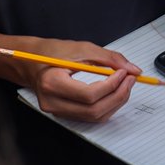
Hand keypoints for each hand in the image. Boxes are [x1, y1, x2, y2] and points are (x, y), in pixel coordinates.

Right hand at [23, 38, 141, 122]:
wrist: (31, 61)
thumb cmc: (53, 52)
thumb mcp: (82, 48)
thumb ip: (109, 58)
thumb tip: (132, 69)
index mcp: (53, 83)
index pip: (89, 95)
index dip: (112, 85)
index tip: (124, 72)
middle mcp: (52, 102)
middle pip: (94, 110)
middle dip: (118, 95)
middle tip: (130, 78)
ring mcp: (57, 111)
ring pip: (95, 116)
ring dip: (115, 102)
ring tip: (125, 84)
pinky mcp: (63, 114)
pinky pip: (90, 116)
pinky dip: (106, 106)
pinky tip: (114, 92)